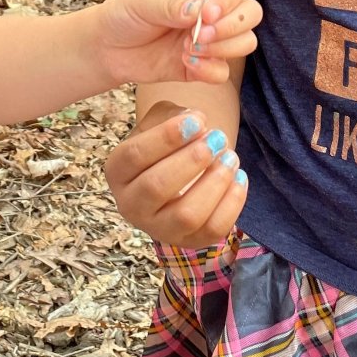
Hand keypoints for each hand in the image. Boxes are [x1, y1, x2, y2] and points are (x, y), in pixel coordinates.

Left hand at [96, 0, 260, 85]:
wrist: (108, 47)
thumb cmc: (125, 13)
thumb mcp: (144, 0)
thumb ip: (173, 5)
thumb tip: (201, 11)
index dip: (227, 2)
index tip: (207, 15)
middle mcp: (213, 8)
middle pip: (250, 14)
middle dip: (231, 28)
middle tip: (200, 36)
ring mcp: (211, 37)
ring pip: (245, 42)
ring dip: (222, 50)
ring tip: (189, 49)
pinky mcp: (204, 64)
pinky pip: (224, 71)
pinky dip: (209, 70)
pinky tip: (186, 63)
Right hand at [105, 100, 247, 248]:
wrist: (175, 174)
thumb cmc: (165, 144)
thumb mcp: (159, 120)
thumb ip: (173, 115)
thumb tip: (198, 121)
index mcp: (117, 172)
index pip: (135, 155)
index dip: (167, 137)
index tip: (198, 120)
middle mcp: (131, 205)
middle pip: (156, 187)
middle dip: (192, 161)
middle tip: (217, 138)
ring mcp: (160, 229)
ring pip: (187, 215)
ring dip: (214, 183)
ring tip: (231, 156)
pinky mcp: (189, 242)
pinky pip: (213, 229)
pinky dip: (231, 202)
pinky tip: (239, 176)